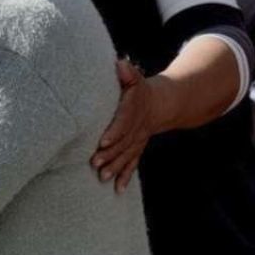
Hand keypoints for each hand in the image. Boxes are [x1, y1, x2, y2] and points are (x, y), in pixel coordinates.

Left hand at [91, 59, 154, 193]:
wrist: (160, 104)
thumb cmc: (138, 89)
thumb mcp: (135, 78)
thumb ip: (128, 72)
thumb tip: (120, 65)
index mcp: (134, 110)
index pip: (124, 122)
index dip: (114, 133)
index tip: (102, 142)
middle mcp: (137, 128)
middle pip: (123, 143)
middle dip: (110, 155)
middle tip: (95, 164)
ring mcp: (138, 140)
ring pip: (127, 156)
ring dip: (115, 168)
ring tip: (102, 178)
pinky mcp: (136, 148)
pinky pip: (133, 163)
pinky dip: (126, 177)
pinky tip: (118, 190)